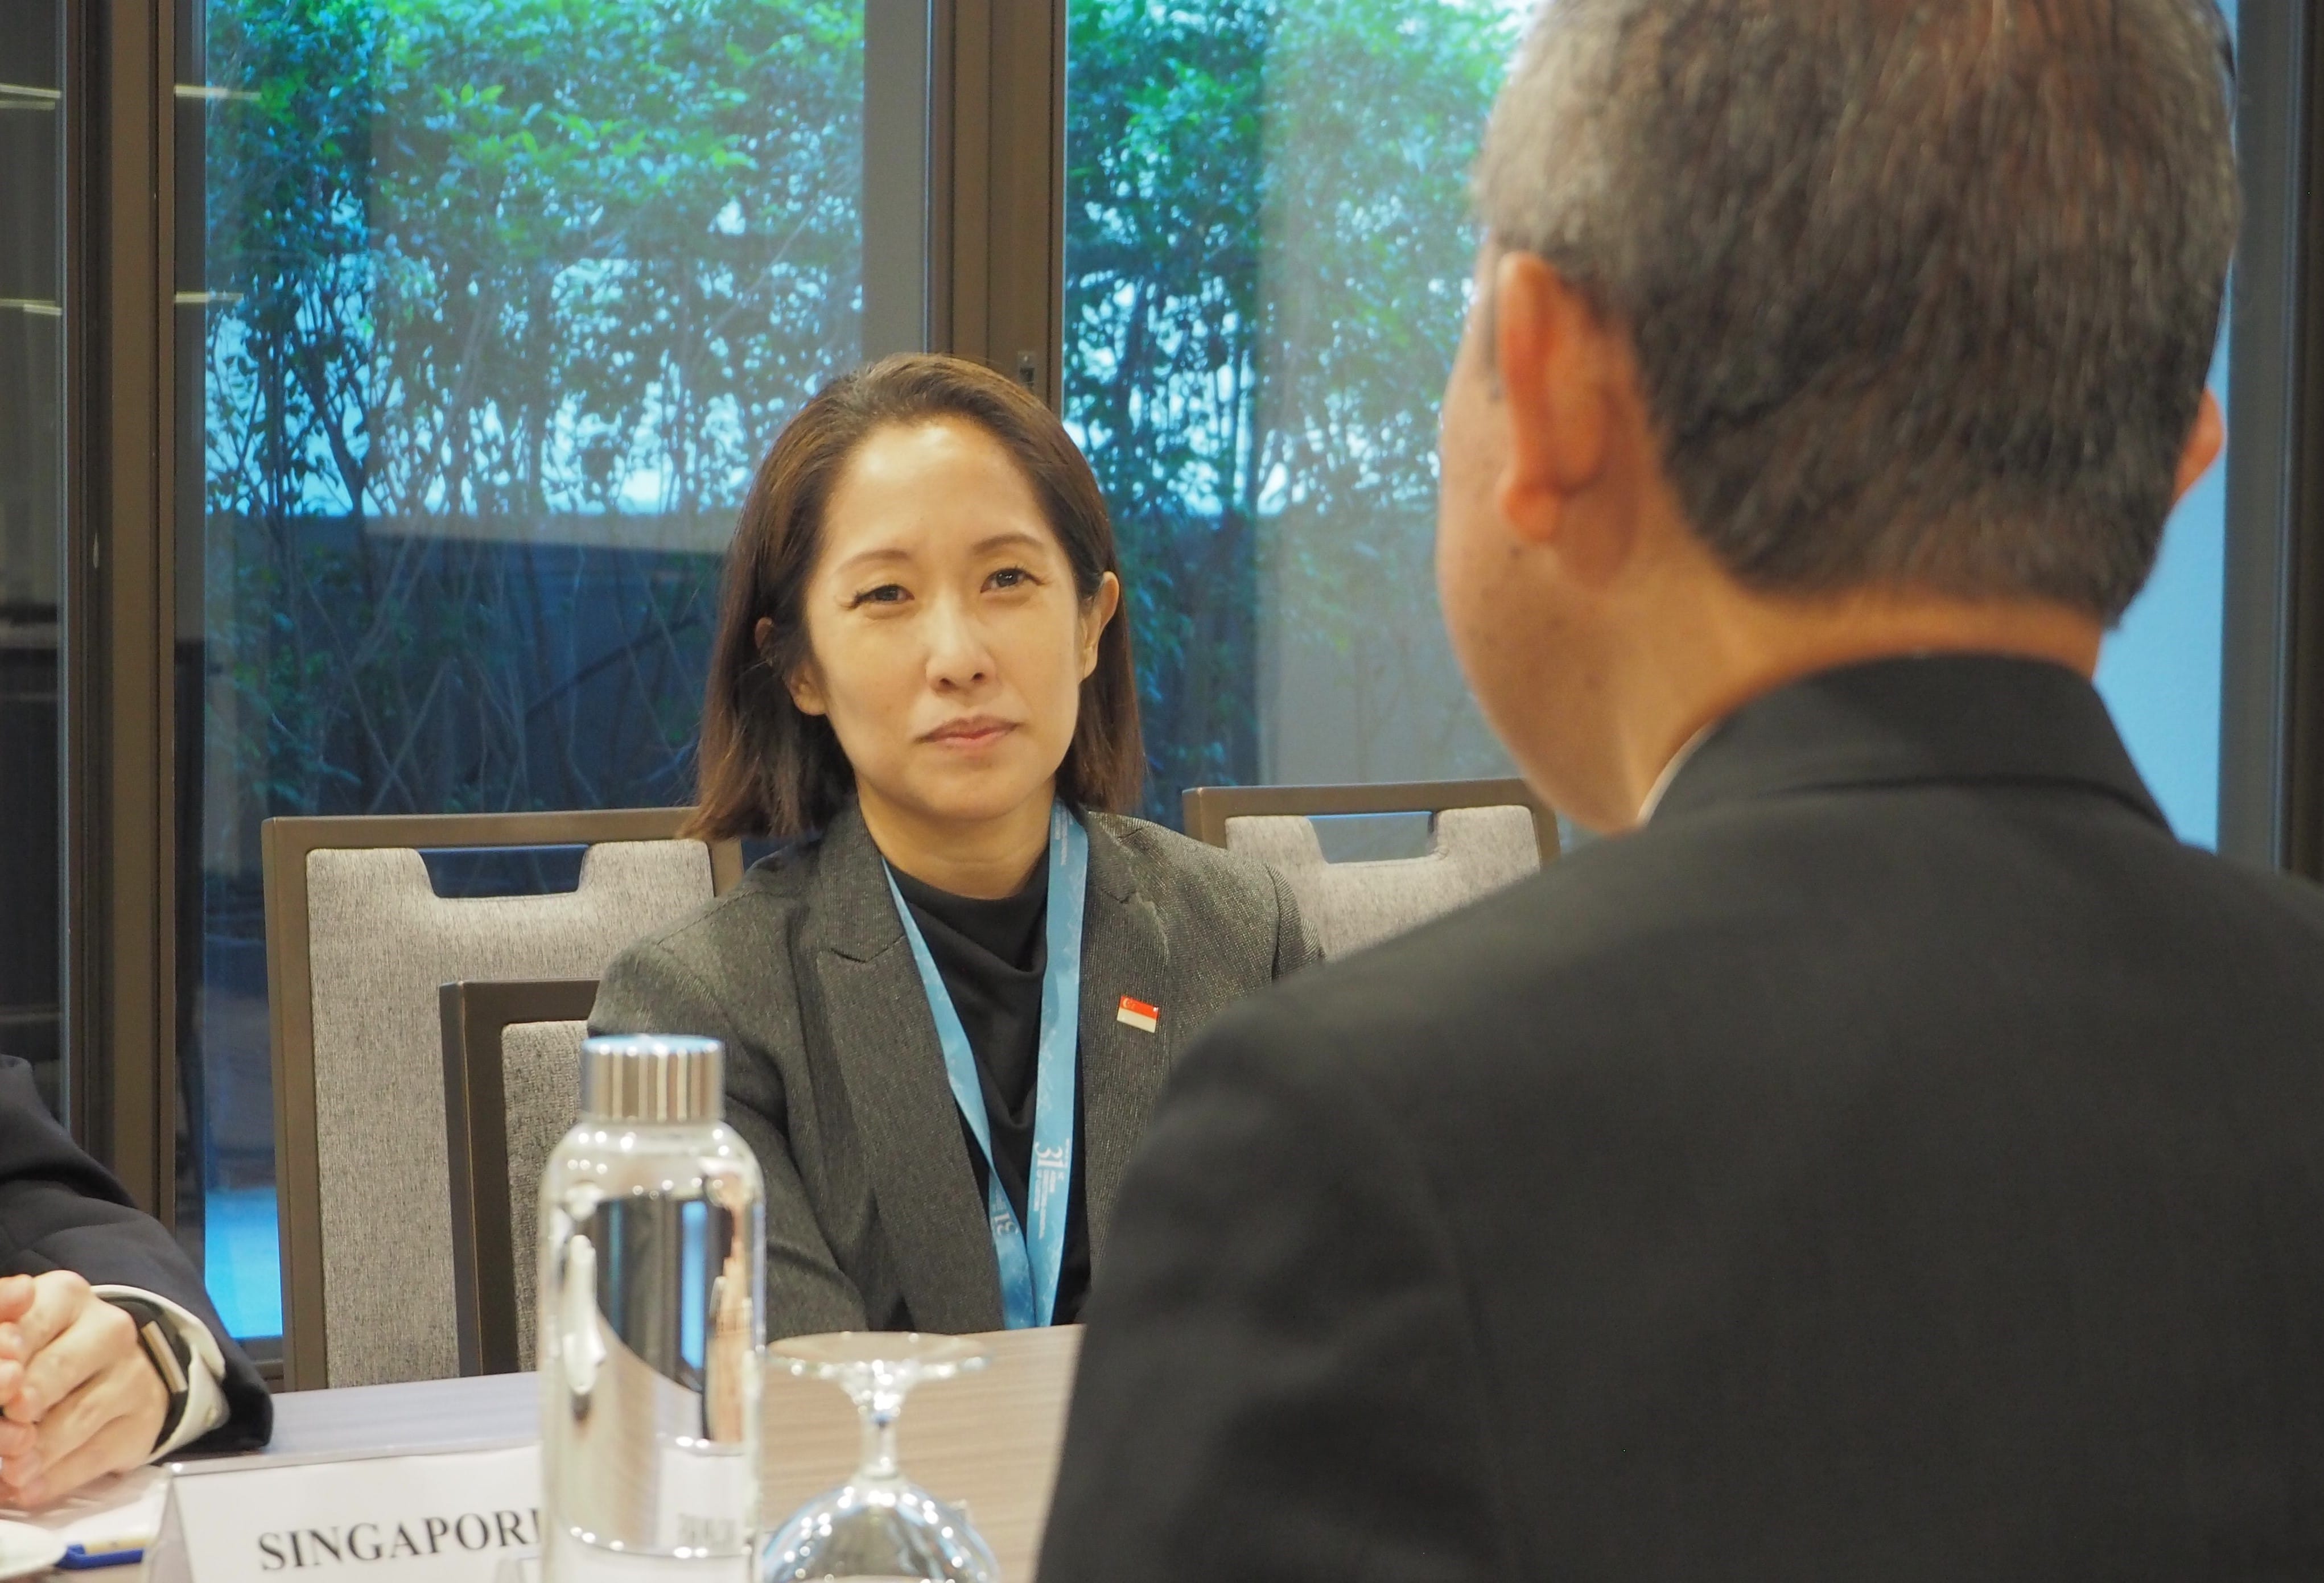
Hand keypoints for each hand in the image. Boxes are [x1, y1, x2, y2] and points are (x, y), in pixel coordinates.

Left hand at [0, 1273, 165, 1507]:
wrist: (113, 1367)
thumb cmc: (46, 1349)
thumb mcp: (19, 1334)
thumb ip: (3, 1343)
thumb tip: (2, 1374)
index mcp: (66, 1297)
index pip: (32, 1321)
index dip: (8, 1350)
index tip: (4, 1380)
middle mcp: (108, 1330)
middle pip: (57, 1369)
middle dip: (20, 1405)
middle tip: (6, 1426)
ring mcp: (132, 1376)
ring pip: (78, 1417)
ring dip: (34, 1451)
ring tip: (10, 1469)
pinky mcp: (142, 1420)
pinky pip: (97, 1455)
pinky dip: (56, 1478)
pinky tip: (29, 1486)